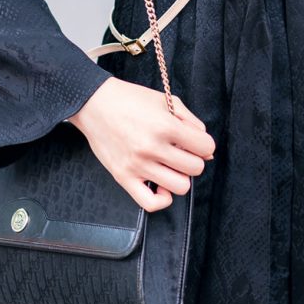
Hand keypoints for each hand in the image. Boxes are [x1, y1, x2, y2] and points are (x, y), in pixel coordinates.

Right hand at [67, 76, 215, 212]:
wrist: (95, 103)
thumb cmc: (131, 99)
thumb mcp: (166, 101)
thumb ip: (191, 122)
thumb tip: (207, 151)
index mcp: (165, 126)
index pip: (205, 147)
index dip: (204, 143)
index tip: (195, 141)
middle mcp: (152, 148)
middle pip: (195, 168)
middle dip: (193, 158)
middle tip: (181, 150)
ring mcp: (138, 165)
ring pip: (180, 187)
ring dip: (179, 175)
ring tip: (170, 164)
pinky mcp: (124, 178)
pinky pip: (151, 204)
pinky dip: (162, 198)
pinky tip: (160, 183)